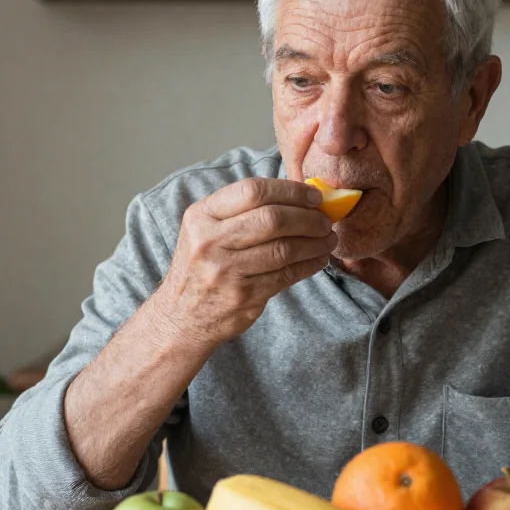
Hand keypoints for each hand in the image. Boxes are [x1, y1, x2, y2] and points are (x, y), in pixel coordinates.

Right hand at [151, 177, 335, 349]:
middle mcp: (210, 241)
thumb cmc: (200, 267)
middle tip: (325, 219)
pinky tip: (319, 259)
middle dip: (308, 217)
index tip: (313, 196)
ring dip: (315, 242)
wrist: (181, 319)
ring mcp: (227, 271)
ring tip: (328, 238)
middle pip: (272, 219)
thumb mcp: (204, 230)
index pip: (252, 190)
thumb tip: (297, 195)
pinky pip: (287, 274)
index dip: (290, 190)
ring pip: (284, 248)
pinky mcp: (244, 296)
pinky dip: (310, 264)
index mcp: (201, 216)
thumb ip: (240, 211)